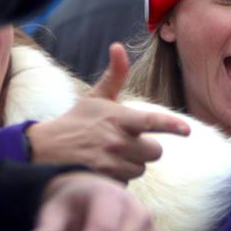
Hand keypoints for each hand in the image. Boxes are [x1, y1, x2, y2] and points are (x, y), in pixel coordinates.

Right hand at [27, 43, 189, 180]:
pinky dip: (120, 178)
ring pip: (141, 169)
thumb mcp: (97, 97)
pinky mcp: (103, 180)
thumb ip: (115, 75)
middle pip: (155, 152)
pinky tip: (105, 168)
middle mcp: (116, 140)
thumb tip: (118, 46)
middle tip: (127, 143)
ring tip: (112, 155)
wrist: (43, 149)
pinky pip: (127, 183)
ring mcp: (109, 162)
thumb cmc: (77, 121)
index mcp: (119, 118)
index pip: (150, 122)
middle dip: (145, 149)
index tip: (187, 130)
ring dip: (132, 164)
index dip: (171, 125)